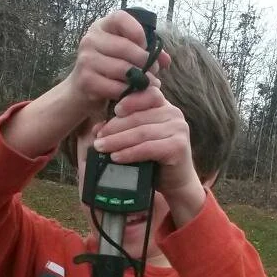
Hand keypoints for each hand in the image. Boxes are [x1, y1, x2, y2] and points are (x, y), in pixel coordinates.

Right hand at [65, 10, 169, 119]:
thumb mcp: (125, 53)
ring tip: (149, 83)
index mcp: (101, 26)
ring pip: (123, 69)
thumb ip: (147, 52)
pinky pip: (116, 87)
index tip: (146, 46)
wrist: (81, 89)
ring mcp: (86, 60)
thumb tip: (166, 60)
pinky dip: (129, 92)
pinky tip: (134, 93)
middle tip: (154, 71)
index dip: (138, 31)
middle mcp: (90, 39)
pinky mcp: (86, 80)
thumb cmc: (109, 67)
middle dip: (146, 61)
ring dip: (141, 79)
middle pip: (126, 47)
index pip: (120, 18)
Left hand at [93, 85, 205, 222]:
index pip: (147, 95)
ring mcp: (179, 129)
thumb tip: (98, 128)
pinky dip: (129, 153)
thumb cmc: (155, 158)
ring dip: (117, 141)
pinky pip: (148, 148)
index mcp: (164, 106)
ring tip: (101, 148)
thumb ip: (121, 128)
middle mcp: (174, 114)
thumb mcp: (137, 139)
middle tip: (98, 138)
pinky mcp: (178, 146)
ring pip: (141, 133)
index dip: (130, 101)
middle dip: (114, 128)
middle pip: (139, 117)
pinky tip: (116, 157)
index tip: (114, 111)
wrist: (176, 181)